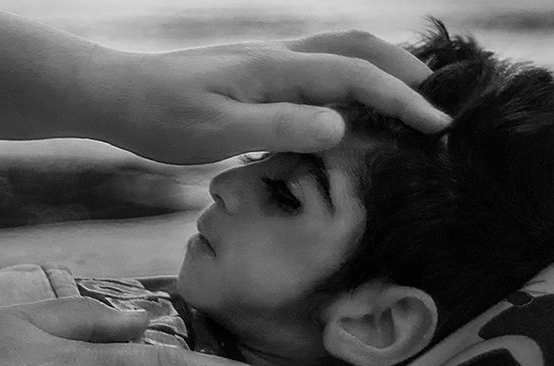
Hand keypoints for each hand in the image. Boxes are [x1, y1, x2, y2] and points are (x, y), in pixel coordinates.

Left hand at [98, 30, 450, 163]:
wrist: (116, 96)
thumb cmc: (159, 117)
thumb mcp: (215, 131)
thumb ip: (276, 129)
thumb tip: (342, 128)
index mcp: (273, 69)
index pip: (354, 76)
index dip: (400, 99)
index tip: (438, 126)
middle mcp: (275, 56)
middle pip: (355, 46)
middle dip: (401, 69)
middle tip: (434, 102)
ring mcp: (263, 61)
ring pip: (336, 50)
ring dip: (376, 67)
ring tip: (404, 96)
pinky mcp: (251, 73)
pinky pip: (313, 66)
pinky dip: (345, 76)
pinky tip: (344, 104)